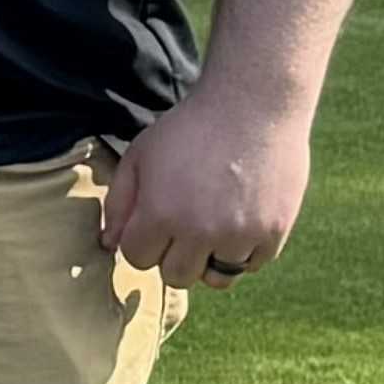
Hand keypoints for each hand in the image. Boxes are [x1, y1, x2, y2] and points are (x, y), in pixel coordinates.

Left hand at [99, 84, 307, 285]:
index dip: (141, 242)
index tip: (154, 221)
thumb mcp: (140, 156)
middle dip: (173, 256)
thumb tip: (109, 244)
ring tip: (213, 227)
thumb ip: (119, 203)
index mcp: (160, 215)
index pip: (137, 259)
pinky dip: (244, 251)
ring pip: (217, 277)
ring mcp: (241, 234)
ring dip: (210, 258)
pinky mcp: (275, 231)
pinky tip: (240, 222)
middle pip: (176, 276)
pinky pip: (253, 264)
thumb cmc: (188, 128)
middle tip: (183, 226)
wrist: (253, 106)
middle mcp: (200, 232)